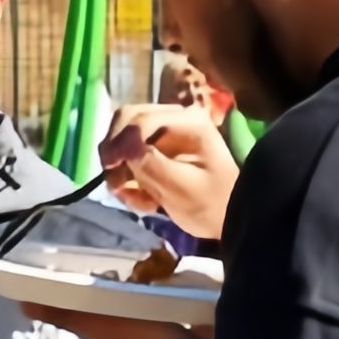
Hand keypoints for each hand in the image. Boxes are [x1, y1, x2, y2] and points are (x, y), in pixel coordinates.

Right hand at [99, 103, 238, 238]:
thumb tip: (122, 149)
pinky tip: (141, 199)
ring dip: (119, 169)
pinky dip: (127, 179)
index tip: (111, 169)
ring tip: (130, 196)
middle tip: (114, 183)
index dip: (120, 142)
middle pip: (125, 120)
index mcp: (188, 121)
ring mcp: (162, 134)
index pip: (140, 119)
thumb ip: (151, 165)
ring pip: (121, 139)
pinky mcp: (154, 151)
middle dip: (114, 152)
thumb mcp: (182, 187)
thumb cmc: (211, 203)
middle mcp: (173, 119)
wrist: (228, 219)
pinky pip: (127, 157)